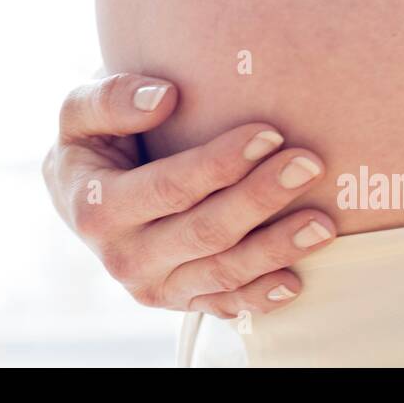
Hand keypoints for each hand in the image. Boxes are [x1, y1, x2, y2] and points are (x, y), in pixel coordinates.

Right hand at [42, 72, 335, 316]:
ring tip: (323, 222)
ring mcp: (153, 287)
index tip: (269, 133)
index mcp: (96, 209)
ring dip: (276, 249)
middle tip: (309, 164)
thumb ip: (112, 98)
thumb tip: (165, 96)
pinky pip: (225, 306)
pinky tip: (297, 279)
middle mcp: (123, 258)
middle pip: (205, 232)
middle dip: (261, 199)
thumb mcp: (79, 112)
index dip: (221, 163)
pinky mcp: (178, 301)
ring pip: (223, 274)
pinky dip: (262, 297)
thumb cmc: (92, 141)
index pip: (170, 188)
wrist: (80, 194)